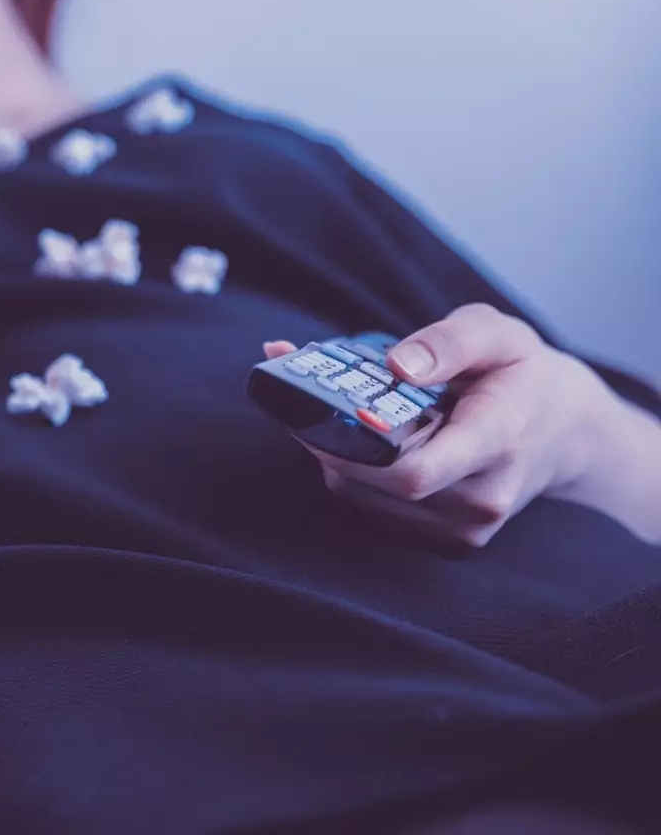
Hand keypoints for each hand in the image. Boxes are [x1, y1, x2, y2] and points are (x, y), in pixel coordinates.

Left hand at [266, 304, 619, 547]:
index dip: (353, 450)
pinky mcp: (448, 541)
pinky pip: (374, 509)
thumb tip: (397, 365)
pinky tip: (362, 442)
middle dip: (330, 440)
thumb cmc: (522, 373)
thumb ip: (449, 341)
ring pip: (363, 497)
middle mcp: (483, 497)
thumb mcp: (497, 333)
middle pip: (375, 483)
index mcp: (498, 440)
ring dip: (336, 456)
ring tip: (339, 414)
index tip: (318, 411)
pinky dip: (354, 474)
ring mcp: (465, 528)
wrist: (565, 430)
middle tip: (308, 396)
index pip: (415, 472)